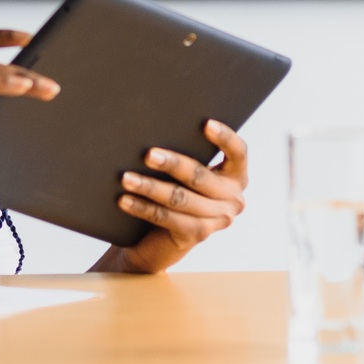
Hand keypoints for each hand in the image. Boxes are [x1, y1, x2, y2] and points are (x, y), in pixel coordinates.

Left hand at [93, 120, 248, 273]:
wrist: (159, 240)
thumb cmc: (172, 191)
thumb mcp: (184, 173)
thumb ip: (186, 154)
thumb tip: (156, 132)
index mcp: (235, 176)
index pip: (238, 152)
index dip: (225, 137)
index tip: (206, 123)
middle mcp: (232, 199)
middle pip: (200, 176)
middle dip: (172, 163)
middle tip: (148, 154)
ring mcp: (217, 220)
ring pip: (180, 198)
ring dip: (150, 187)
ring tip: (126, 178)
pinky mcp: (197, 235)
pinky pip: (167, 217)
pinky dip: (143, 208)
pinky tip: (125, 200)